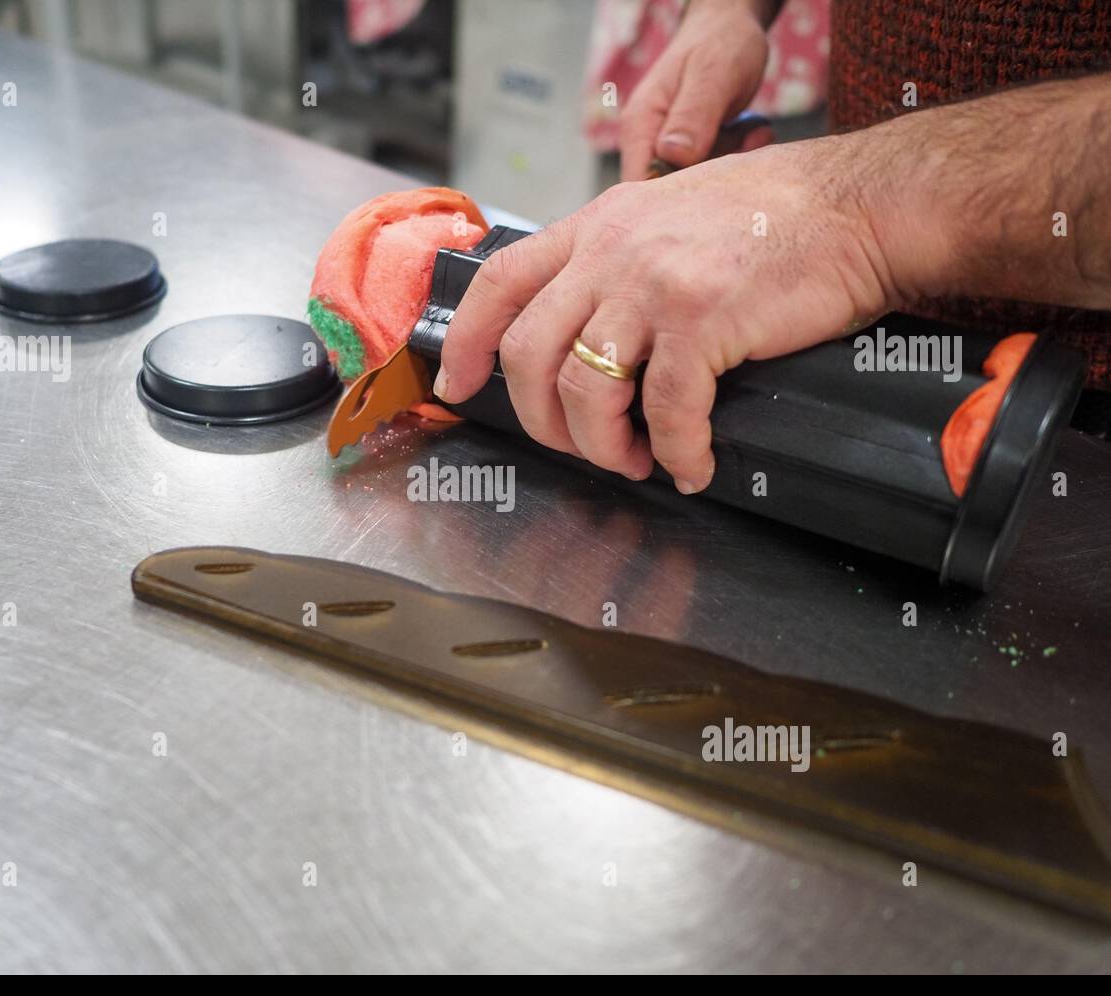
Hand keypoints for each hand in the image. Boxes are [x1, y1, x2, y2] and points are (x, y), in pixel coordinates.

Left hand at [435, 136, 897, 490]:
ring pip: (583, 390)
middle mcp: (612, 250)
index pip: (499, 282)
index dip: (469, 343)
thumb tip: (590, 329)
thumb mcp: (671, 212)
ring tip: (638, 461)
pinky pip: (666, 409)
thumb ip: (620, 257)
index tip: (457, 387)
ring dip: (603, 447)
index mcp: (597, 225)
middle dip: (543, 423)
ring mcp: (654, 283)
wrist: (861, 205)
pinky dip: (677, 451)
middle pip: (529, 354)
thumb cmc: (777, 216)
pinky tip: (694, 466)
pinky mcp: (703, 318)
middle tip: (584, 449)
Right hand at [619, 0, 775, 180]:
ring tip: (753, 133)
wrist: (728, 26)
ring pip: (694, 183)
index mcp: (640, 127)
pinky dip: (734, 157)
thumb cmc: (719, 42)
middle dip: (711, 178)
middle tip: (747, 145)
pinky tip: (750, 134)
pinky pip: (709, 170)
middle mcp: (647, 143)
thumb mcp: (712, 74)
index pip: (639, 187)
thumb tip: (673, 156)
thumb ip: (693, 115)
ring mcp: (668, 149)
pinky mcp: (690, 151)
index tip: (711, 189)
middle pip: (669, 191)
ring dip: (729, 164)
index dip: (670, 201)